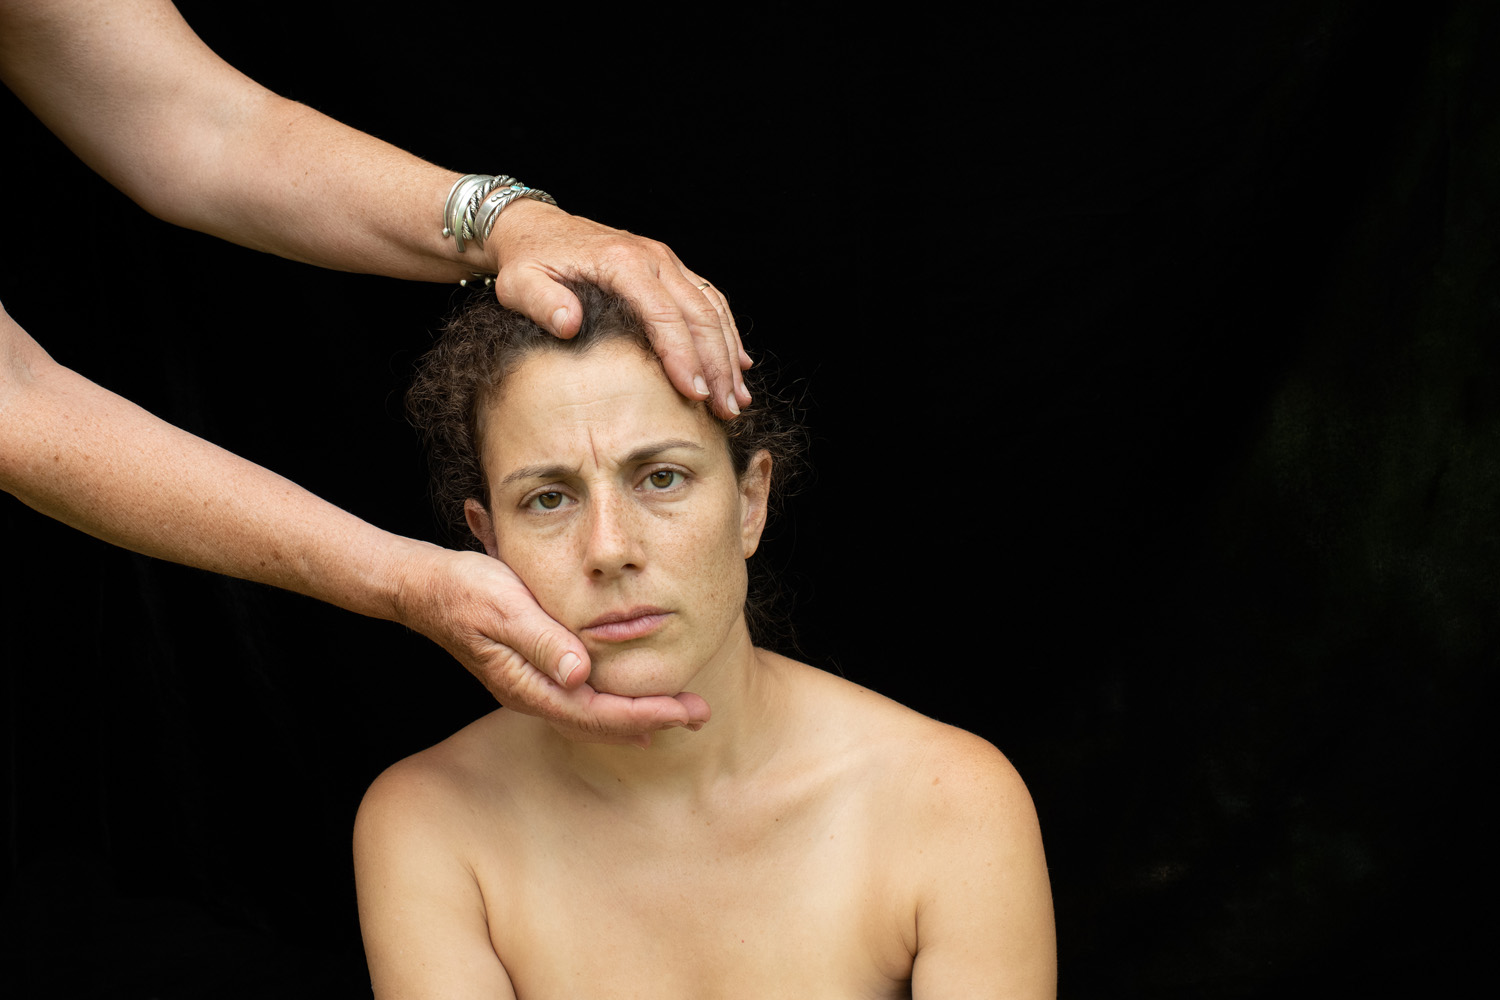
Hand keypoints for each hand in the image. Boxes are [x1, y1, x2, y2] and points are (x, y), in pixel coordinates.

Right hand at [393, 544, 709, 743]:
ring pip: (592, 714)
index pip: (597, 712)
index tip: (686, 710)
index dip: (645, 712)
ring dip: (636, 714)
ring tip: (679, 712)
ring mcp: (530, 687)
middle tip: (701, 713)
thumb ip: (542, 641)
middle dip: (652, 719)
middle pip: (600, 722)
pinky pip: (580, 700)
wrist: (425, 587)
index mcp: (529, 685)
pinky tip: (630, 701)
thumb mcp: (505, 607)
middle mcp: (532, 694)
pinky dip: (612, 704)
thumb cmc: (465, 590)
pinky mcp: (532, 672)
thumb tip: (579, 674)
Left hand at [486, 199, 752, 418]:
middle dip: (717, 365)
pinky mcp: (670, 270)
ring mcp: (666, 262)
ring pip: (712, 308)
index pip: (664, 315)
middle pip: (700, 314)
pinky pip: (709, 300)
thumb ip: (542, 303)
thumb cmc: (528, 261)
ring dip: (729, 353)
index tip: (695, 394)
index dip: (683, 357)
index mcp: (622, 263)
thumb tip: (570, 325)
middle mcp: (653, 258)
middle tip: (726, 408)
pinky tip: (738, 364)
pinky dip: (727, 332)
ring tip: (737, 397)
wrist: (535, 229)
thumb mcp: (519, 284)